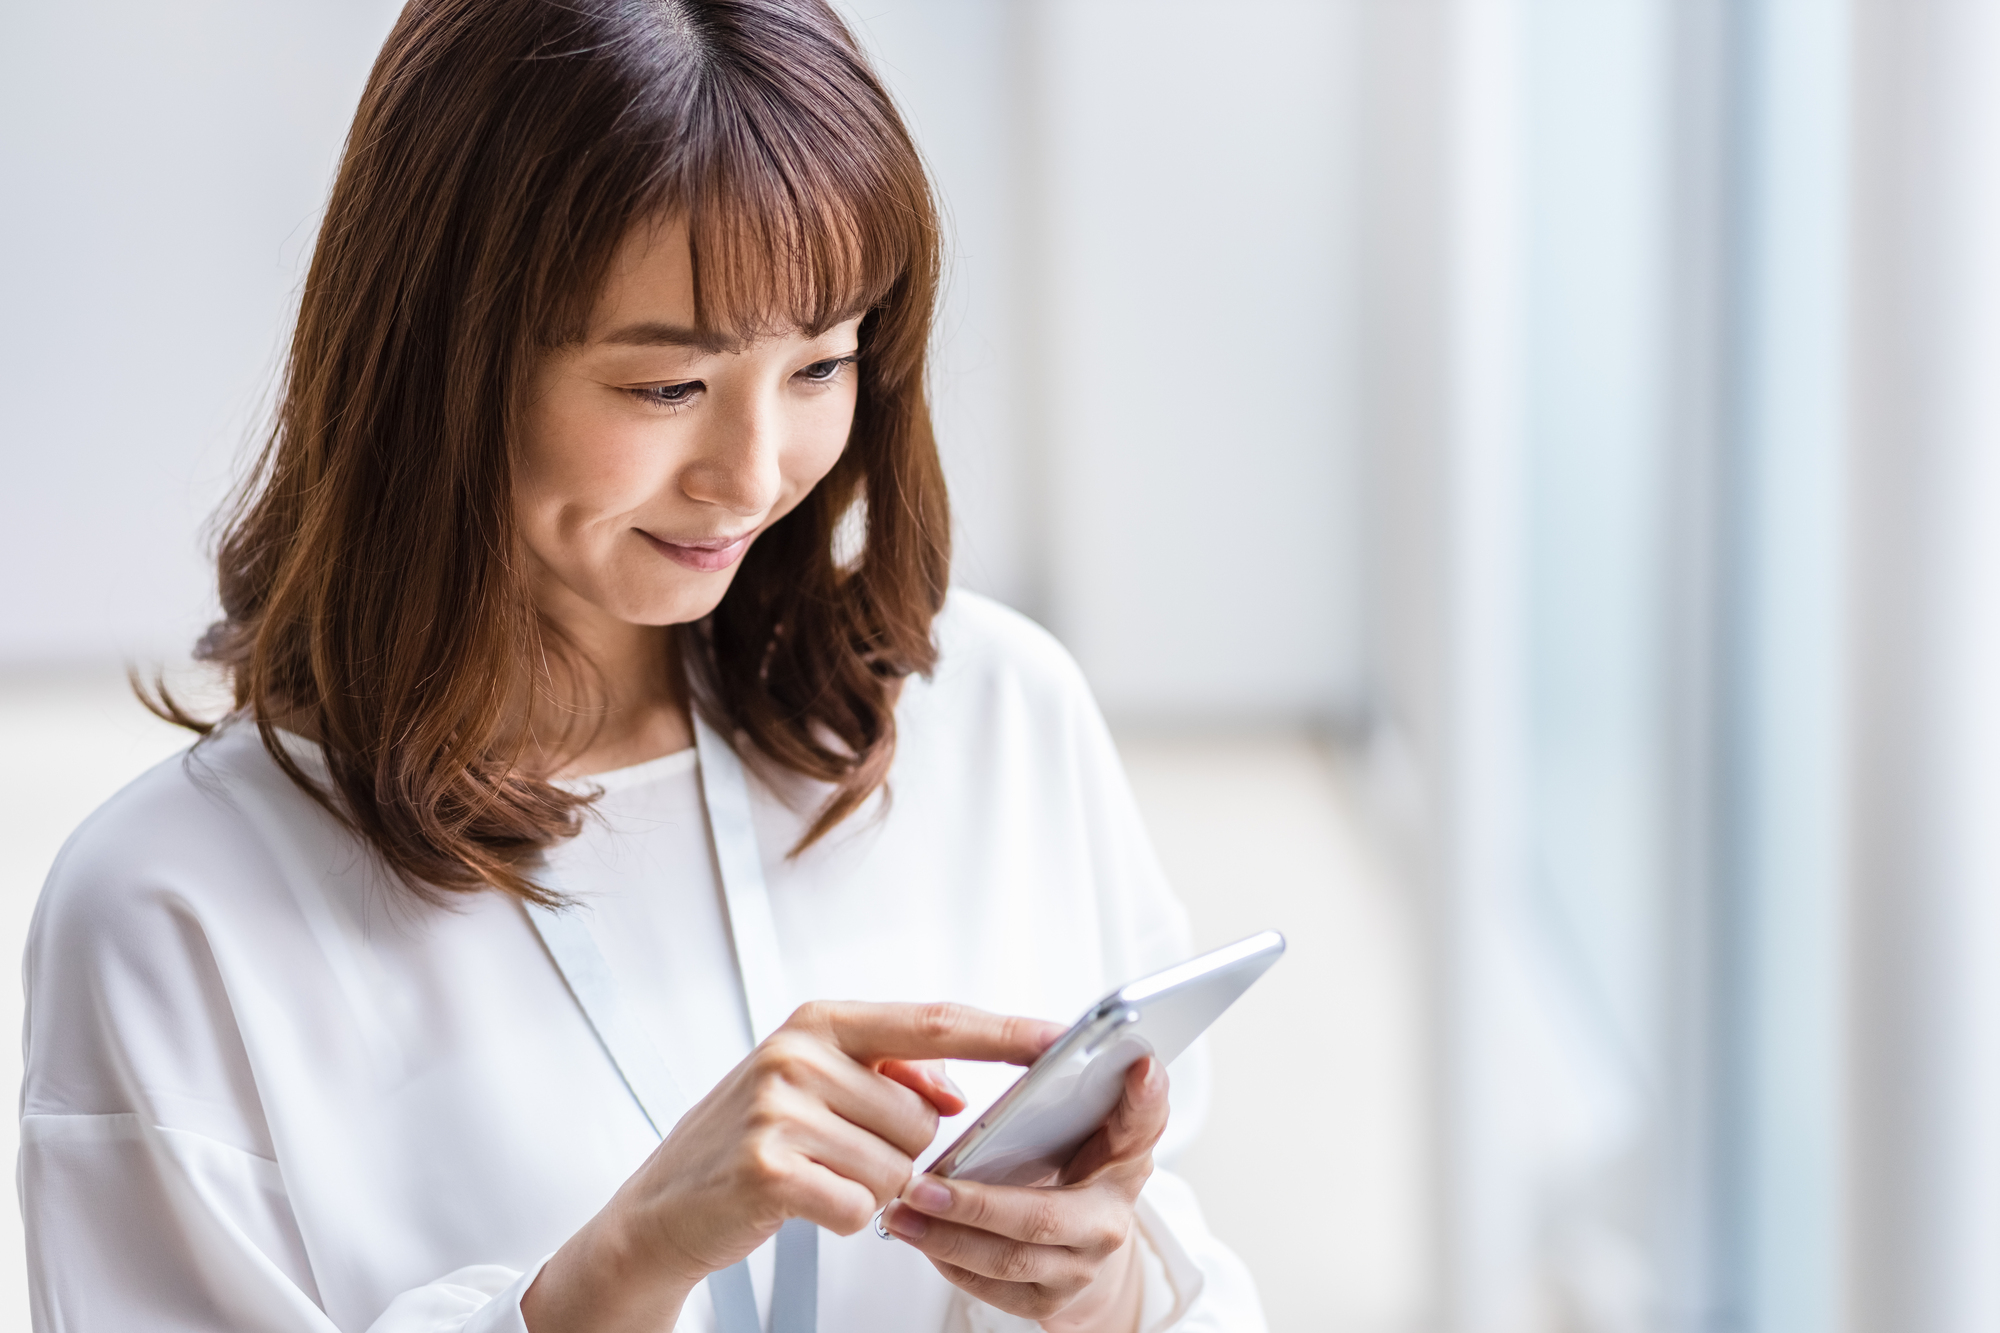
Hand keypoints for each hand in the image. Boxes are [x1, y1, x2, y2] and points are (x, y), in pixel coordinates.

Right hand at [523, 1001, 1061, 1332]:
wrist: (662, 1208)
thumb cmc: (747, 1143)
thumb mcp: (814, 1085)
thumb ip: (888, 1076)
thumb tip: (958, 1091)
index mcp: (820, 1021)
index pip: (936, 1022)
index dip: (1006, 1032)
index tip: (1062, 1037)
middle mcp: (799, 1053)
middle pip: (924, 1120)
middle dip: (898, 1154)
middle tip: (838, 1155)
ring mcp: (780, 1108)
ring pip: (899, 1169)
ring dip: (869, 1190)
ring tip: (817, 1177)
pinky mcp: (770, 1168)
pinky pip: (862, 1207)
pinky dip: (844, 1219)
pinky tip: (804, 1204)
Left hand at [881, 1057, 1168, 1331]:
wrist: (1079, 1244)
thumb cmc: (1064, 1162)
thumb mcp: (1070, 1121)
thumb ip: (1048, 1085)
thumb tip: (993, 1060)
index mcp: (1125, 1154)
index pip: (1143, 1120)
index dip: (1146, 1096)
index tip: (1140, 1065)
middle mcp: (1111, 1214)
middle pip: (1046, 1214)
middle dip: (977, 1204)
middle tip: (921, 1185)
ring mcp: (1084, 1264)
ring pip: (1010, 1258)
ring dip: (946, 1235)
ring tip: (900, 1212)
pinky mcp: (1053, 1300)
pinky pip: (994, 1288)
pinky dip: (950, 1262)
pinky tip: (918, 1236)